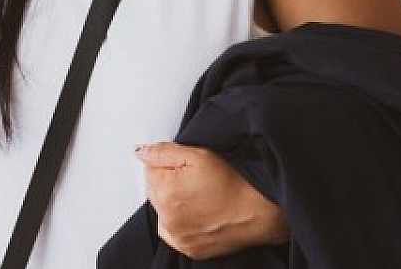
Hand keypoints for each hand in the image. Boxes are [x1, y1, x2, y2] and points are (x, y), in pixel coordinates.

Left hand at [136, 142, 288, 259]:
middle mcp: (167, 219)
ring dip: (173, 204)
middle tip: (196, 182)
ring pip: (162, 212)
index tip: (187, 168)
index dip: (169, 164)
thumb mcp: (198, 156)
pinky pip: (174, 232)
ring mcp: (177, 237)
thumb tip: (141, 152)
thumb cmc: (233, 183)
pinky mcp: (188, 249)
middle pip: (154, 191)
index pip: (150, 170)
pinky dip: (181, 223)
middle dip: (169, 183)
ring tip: (199, 198)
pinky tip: (199, 213)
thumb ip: (164, 152)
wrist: (259, 211)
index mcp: (164, 192)